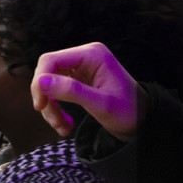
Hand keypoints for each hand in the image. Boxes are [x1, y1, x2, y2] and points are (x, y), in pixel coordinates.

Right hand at [31, 42, 148, 140]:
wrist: (141, 120)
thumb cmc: (127, 111)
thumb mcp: (101, 104)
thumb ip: (72, 91)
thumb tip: (41, 82)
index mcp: (92, 54)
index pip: (51, 60)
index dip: (40, 82)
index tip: (40, 106)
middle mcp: (84, 56)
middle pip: (47, 72)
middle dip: (46, 98)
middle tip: (54, 121)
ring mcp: (80, 67)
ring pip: (48, 84)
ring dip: (50, 107)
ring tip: (62, 127)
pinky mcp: (77, 79)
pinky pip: (55, 91)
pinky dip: (56, 109)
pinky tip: (65, 124)